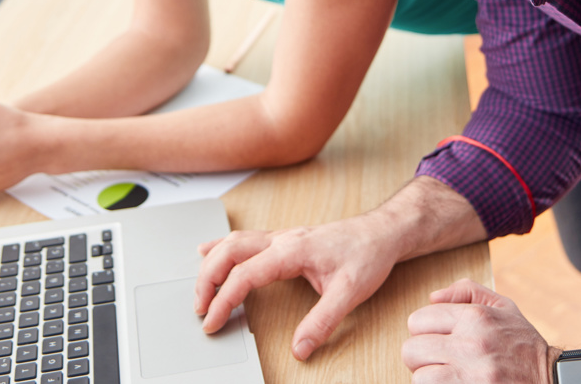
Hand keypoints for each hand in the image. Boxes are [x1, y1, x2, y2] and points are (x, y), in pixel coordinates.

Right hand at [194, 215, 402, 359]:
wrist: (382, 232)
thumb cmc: (367, 254)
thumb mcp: (350, 292)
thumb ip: (322, 321)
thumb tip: (300, 348)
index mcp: (292, 250)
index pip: (245, 274)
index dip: (224, 300)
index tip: (212, 322)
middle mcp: (282, 239)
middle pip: (229, 251)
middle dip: (207, 279)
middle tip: (199, 309)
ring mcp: (282, 237)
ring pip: (234, 242)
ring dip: (212, 263)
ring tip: (199, 290)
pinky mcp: (285, 240)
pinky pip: (245, 240)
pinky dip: (222, 247)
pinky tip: (208, 251)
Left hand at [403, 280, 555, 383]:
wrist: (552, 381)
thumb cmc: (524, 346)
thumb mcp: (504, 307)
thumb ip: (466, 292)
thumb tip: (432, 297)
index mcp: (475, 318)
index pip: (418, 321)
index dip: (422, 331)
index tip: (435, 339)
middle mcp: (471, 345)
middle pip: (412, 350)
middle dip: (420, 357)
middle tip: (437, 360)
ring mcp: (471, 375)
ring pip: (419, 377)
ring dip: (428, 378)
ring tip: (445, 375)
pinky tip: (454, 383)